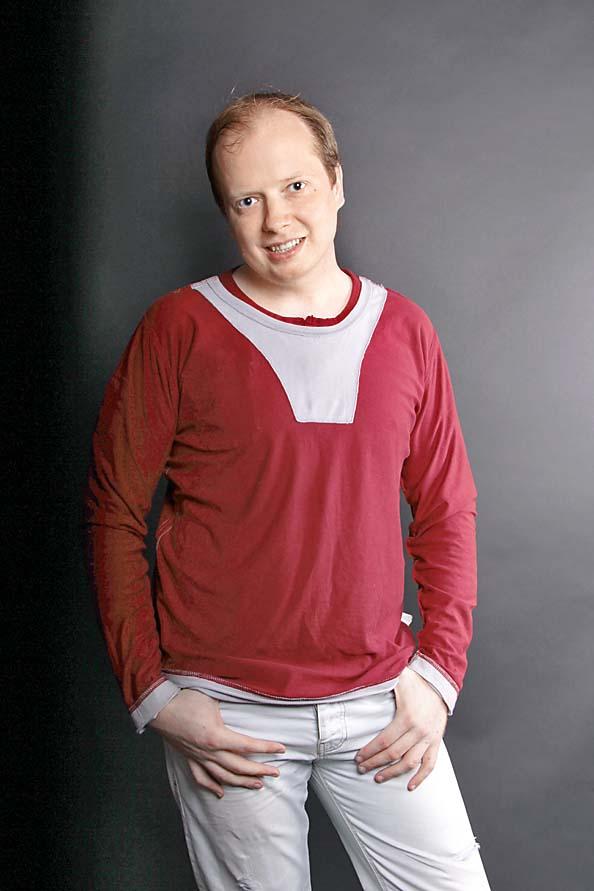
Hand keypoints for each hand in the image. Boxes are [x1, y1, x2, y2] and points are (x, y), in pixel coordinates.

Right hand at [149, 689, 285, 798]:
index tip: (282, 749)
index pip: (248, 745)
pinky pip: (201, 778)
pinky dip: (212, 787)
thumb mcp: (213, 698)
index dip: (266, 748)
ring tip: (258, 784)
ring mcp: (198, 757)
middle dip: (260, 770)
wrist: (159, 707)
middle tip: (276, 772)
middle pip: (239, 766)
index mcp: (217, 736)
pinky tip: (222, 793)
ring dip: (242, 782)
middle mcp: (209, 751)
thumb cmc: (185, 699)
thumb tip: (249, 696)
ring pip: (223, 776)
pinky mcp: (189, 759)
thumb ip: (231, 703)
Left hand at [354, 666, 447, 790]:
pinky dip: (421, 777)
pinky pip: (430, 764)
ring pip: (409, 762)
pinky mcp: (436, 741)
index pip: (384, 741)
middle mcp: (419, 731)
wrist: (440, 683)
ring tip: (378, 777)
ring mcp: (429, 738)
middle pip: (394, 754)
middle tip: (361, 768)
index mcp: (407, 717)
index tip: (358, 757)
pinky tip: (410, 786)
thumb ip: (381, 679)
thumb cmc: (417, 681)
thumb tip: (362, 677)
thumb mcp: (398, 678)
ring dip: (392, 773)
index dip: (370, 751)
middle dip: (375, 762)